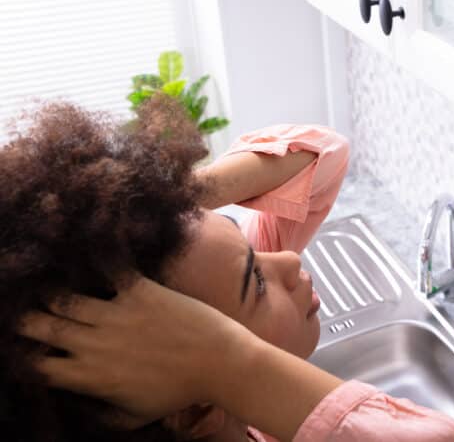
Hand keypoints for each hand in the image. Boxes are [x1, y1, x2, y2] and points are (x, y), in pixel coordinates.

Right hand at [18, 275, 255, 422]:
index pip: (35, 365)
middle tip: (27, 312)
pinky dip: (97, 258)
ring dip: (52, 291)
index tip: (27, 347)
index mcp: (88, 376)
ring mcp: (116, 314)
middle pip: (38, 326)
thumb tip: (80, 407)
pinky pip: (110, 268)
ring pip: (63, 297)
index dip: (25, 355)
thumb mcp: (134, 416)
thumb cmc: (179, 393)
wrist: (219, 364)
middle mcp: (94, 343)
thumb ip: (102, 413)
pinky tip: (87, 246)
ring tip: (47, 285)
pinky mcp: (140, 290)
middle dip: (26, 319)